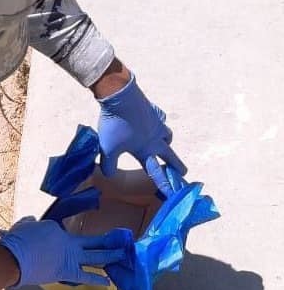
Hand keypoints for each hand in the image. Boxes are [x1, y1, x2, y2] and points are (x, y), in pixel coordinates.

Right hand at [0, 218, 131, 286]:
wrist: (13, 259)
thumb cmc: (16, 241)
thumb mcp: (23, 226)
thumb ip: (30, 223)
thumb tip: (31, 221)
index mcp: (56, 228)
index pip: (61, 231)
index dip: (57, 235)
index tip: (49, 240)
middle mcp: (68, 241)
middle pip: (91, 240)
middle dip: (107, 241)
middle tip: (120, 240)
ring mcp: (70, 257)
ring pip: (95, 256)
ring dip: (110, 255)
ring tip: (123, 255)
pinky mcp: (67, 272)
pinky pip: (86, 275)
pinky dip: (97, 278)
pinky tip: (109, 281)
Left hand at [97, 74, 186, 196]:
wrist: (120, 96)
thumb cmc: (115, 125)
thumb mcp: (107, 149)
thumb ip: (109, 165)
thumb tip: (109, 175)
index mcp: (146, 150)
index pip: (156, 172)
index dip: (165, 183)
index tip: (174, 193)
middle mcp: (156, 138)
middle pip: (170, 155)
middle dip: (176, 165)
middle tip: (182, 172)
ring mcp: (156, 123)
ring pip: (167, 135)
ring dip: (166, 142)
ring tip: (163, 144)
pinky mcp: (153, 111)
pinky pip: (159, 120)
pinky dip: (158, 124)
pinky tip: (152, 122)